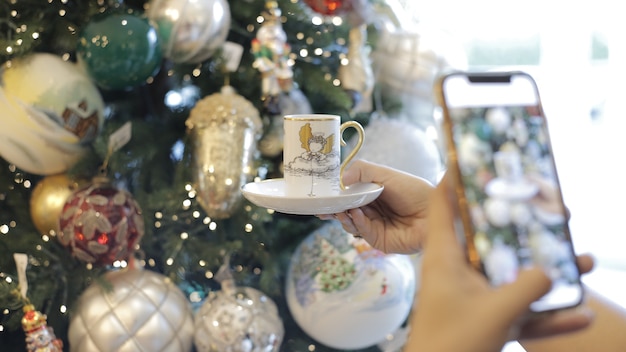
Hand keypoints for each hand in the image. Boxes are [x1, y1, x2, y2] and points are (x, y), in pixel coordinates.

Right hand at [317, 159, 433, 253]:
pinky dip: (356, 222)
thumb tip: (341, 178)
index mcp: (373, 195)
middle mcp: (372, 211)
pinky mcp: (379, 241)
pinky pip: (362, 231)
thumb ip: (363, 171)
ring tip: (340, 209)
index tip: (321, 194)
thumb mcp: (386, 174)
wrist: (435, 212)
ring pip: (351, 223)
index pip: (349, 196)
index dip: (335, 196)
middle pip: (346, 211)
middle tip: (321, 207)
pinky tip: (354, 213)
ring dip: (343, 216)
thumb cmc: (415, 191)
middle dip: (333, 209)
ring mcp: (375, 227)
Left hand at [404, 179, 593, 351]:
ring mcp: (475, 297)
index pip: (443, 206)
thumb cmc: (452, 344)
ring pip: (513, 275)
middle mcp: (459, 271)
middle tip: (553, 212)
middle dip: (523, 225)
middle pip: (492, 237)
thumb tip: (551, 271)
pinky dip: (549, 315)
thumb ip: (526, 288)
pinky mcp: (487, 320)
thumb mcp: (494, 312)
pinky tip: (582, 316)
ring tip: (584, 262)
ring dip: (548, 273)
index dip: (454, 180)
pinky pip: (521, 312)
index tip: (471, 157)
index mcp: (445, 258)